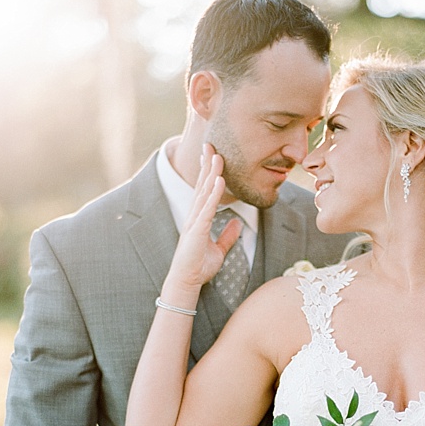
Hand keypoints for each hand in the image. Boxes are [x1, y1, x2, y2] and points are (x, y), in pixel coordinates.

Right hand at [163, 144, 241, 297]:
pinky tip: (218, 180)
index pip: (206, 190)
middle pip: (203, 185)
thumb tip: (237, 224)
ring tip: (216, 155)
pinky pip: (207, 207)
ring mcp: (195, 220)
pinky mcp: (197, 229)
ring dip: (211, 172)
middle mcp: (195, 215)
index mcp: (200, 218)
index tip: (214, 155)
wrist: (187, 281)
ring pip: (204, 191)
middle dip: (208, 164)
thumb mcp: (219, 249)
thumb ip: (227, 236)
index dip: (210, 173)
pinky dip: (214, 193)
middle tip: (211, 144)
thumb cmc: (199, 267)